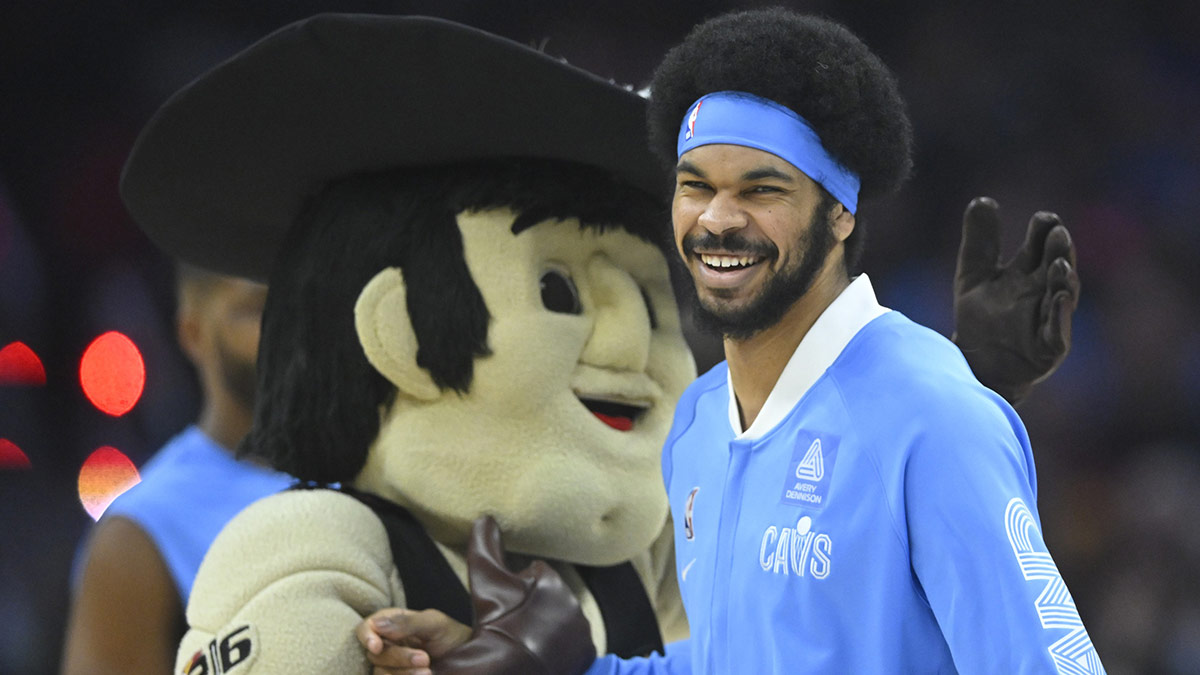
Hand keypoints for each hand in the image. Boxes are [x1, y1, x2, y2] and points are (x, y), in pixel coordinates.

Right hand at [358, 607, 469, 674]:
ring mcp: (390, 665)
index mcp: (392, 623)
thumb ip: (407, 622)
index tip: (377, 646)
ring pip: (381, 672)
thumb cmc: (449, 635)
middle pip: (376, 654)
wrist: (467, 658)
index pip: (366, 628)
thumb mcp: (434, 623)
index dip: (367, 637)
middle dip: (400, 658)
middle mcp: (387, 644)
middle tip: (425, 659)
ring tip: (429, 672)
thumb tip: (376, 624)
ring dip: (403, 674)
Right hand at [437, 515, 595, 674]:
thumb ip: (486, 546)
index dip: (517, 590)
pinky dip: (561, 647)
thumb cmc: (497, 623)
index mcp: (551, 579)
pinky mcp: (586, 651)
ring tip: (527, 639)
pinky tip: (544, 653)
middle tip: (516, 623)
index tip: (508, 606)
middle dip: (535, 606)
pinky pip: (573, 643)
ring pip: (561, 619)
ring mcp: (582, 627)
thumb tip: (485, 517)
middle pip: (549, 596)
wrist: (510, 669)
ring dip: (548, 626)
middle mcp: (573, 599)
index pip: (535, 574)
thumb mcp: (487, 581)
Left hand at [953, 197, 1079, 404]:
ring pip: (1063, 296)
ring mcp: (1049, 318)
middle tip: (1058, 233)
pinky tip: (1057, 299)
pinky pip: (1057, 331)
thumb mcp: (973, 274)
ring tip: (1061, 264)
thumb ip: (979, 241)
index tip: (1044, 218)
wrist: (976, 363)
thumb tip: (982, 199)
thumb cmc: (981, 319)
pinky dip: (1058, 315)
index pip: (1041, 244)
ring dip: (1064, 280)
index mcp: (1028, 272)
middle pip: (1056, 266)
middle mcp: (1043, 292)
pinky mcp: (1049, 347)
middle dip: (1059, 250)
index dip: (1044, 231)